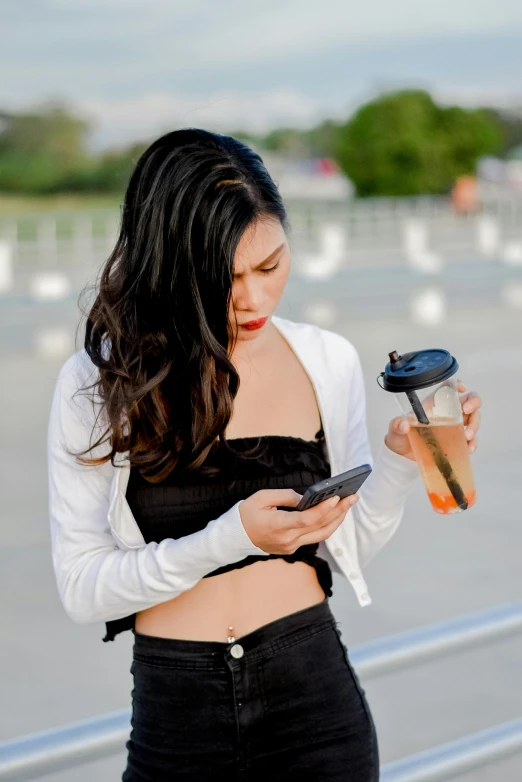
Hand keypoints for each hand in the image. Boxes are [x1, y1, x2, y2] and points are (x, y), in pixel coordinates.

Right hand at [239, 488, 358, 553]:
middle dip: (339, 512)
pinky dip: (326, 525)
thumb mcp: (261, 497)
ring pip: (321, 535)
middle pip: (319, 528)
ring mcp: (291, 546)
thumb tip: (306, 497)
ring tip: (348, 505)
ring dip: (337, 520)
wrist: (234, 538)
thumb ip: (285, 496)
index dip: (323, 510)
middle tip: (352, 497)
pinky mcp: (292, 548)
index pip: (306, 520)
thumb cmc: (246, 514)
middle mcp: (287, 539)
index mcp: (277, 525)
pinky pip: (314, 537)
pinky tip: (333, 514)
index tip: (336, 498)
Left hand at [384, 380, 481, 460]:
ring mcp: (454, 427)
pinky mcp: (457, 441)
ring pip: (474, 419)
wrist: (403, 459)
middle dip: (474, 403)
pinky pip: (471, 439)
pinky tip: (468, 448)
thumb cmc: (400, 439)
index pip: (448, 389)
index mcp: (433, 405)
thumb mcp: (395, 430)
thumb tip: (403, 425)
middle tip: (467, 411)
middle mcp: (447, 413)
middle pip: (468, 401)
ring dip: (475, 425)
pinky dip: (473, 443)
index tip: (461, 388)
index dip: (457, 385)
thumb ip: (397, 425)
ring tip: (467, 436)